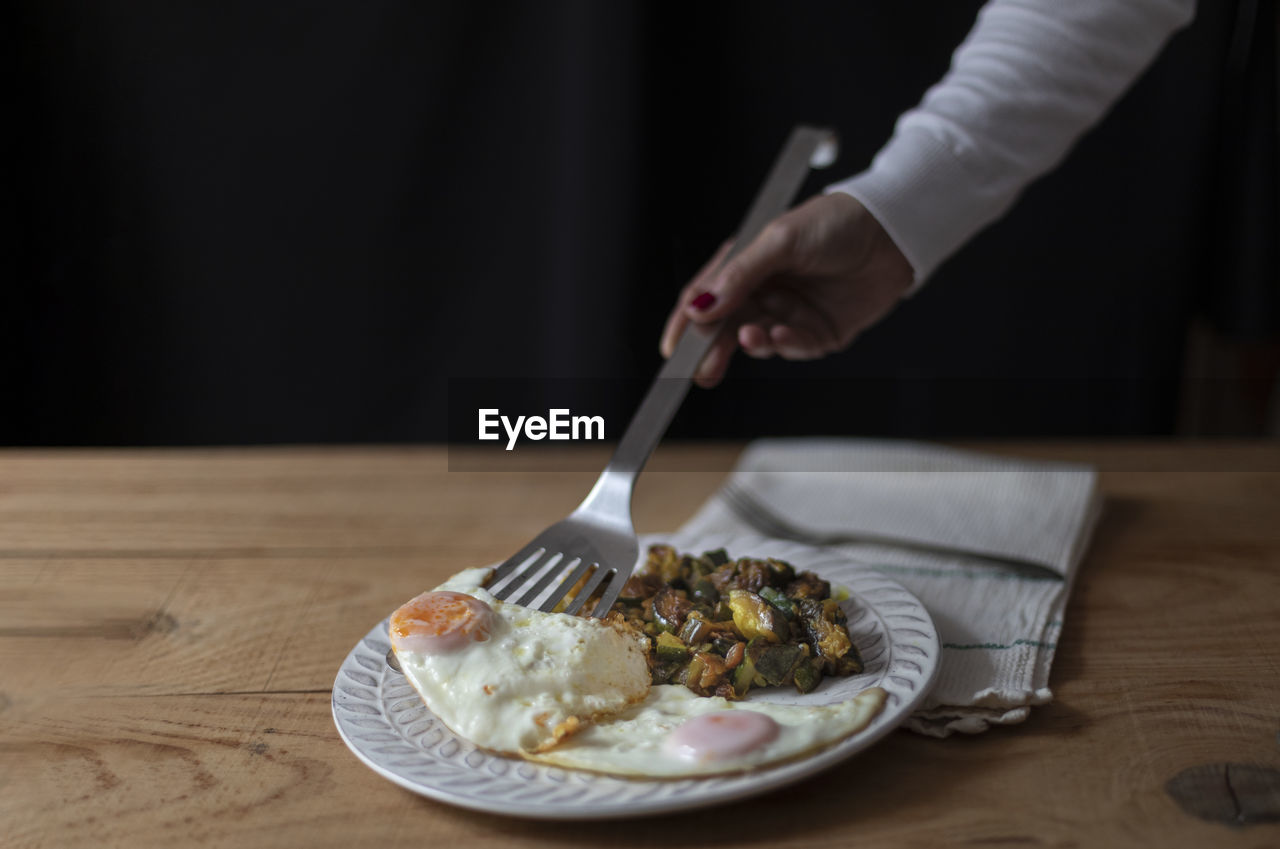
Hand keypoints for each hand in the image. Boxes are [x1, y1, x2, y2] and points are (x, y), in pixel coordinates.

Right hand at [659, 192, 914, 386]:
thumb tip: (699, 307)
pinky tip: (783, 334)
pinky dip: (785, 344)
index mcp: (746, 264)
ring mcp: (790, 313)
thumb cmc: (836, 222)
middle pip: (726, 327)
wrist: (894, 231)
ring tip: (753, 338)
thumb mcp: (779, 240)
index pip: (705, 297)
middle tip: (702, 370)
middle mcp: (764, 290)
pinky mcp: (818, 332)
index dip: (685, 323)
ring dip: (752, 344)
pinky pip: (794, 346)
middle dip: (713, 349)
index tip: (671, 349)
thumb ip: (739, 275)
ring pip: (757, 340)